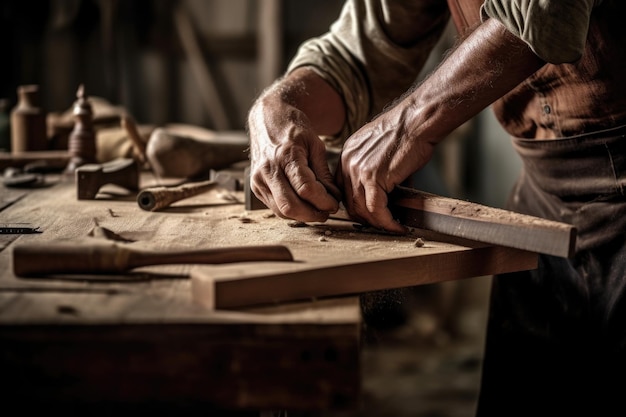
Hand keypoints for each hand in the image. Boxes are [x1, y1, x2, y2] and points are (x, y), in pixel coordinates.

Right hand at [247, 85, 341, 221]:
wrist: (266, 119)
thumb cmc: (292, 128)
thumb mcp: (315, 144)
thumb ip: (323, 173)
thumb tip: (334, 197)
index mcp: (285, 155)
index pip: (306, 189)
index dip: (323, 201)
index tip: (335, 204)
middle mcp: (268, 170)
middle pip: (291, 206)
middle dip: (313, 214)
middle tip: (327, 212)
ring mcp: (258, 180)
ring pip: (281, 211)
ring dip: (302, 216)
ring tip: (317, 210)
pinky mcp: (255, 187)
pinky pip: (274, 207)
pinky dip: (291, 211)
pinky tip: (303, 204)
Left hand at [337, 111, 434, 233]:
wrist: (418, 120)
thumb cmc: (409, 132)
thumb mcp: (382, 150)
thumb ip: (377, 171)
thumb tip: (389, 196)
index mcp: (348, 154)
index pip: (342, 188)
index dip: (355, 205)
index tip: (369, 214)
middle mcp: (348, 162)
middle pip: (348, 202)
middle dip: (365, 218)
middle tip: (381, 225)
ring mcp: (358, 170)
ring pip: (361, 209)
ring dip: (377, 223)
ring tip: (392, 228)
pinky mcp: (374, 177)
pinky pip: (376, 209)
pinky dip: (387, 222)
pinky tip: (398, 227)